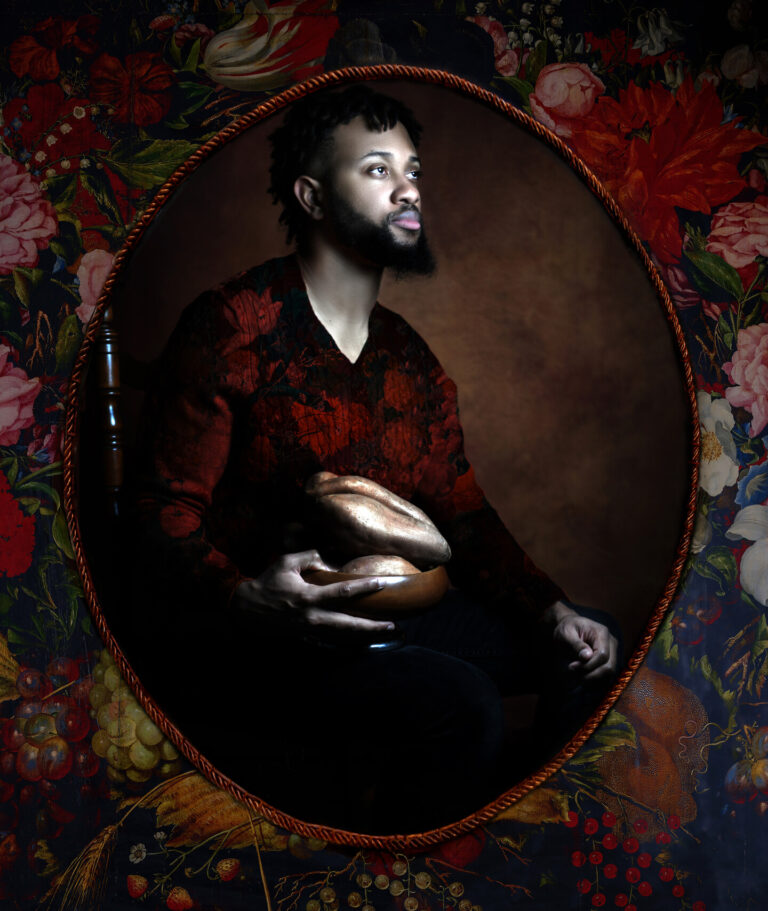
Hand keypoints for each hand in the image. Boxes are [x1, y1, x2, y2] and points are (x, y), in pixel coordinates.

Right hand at [232, 550, 397, 633]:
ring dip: (365, 637)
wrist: (247, 609)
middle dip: (372, 627)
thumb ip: (311, 556)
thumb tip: (332, 557)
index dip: (364, 587)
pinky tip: (363, 644)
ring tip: (386, 635)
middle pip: (348, 625)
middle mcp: (312, 616)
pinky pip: (331, 643)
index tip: (383, 583)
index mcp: (308, 596)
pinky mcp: (306, 638)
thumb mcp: (286, 562)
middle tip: (395, 626)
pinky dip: (348, 645)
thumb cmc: (268, 582)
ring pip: (342, 637)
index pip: (342, 592)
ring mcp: (309, 630)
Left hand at [544, 601, 619, 681]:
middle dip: (591, 674)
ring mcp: (612, 652)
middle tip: (574, 672)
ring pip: (609, 673)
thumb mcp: (566, 634)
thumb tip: (587, 657)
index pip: (602, 655)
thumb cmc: (567, 628)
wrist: (570, 627)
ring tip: (576, 674)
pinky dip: (595, 680)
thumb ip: (576, 644)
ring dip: (592, 678)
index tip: (572, 667)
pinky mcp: (609, 660)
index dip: (588, 665)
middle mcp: (611, 643)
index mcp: (601, 633)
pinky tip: (582, 676)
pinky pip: (606, 675)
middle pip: (609, 666)